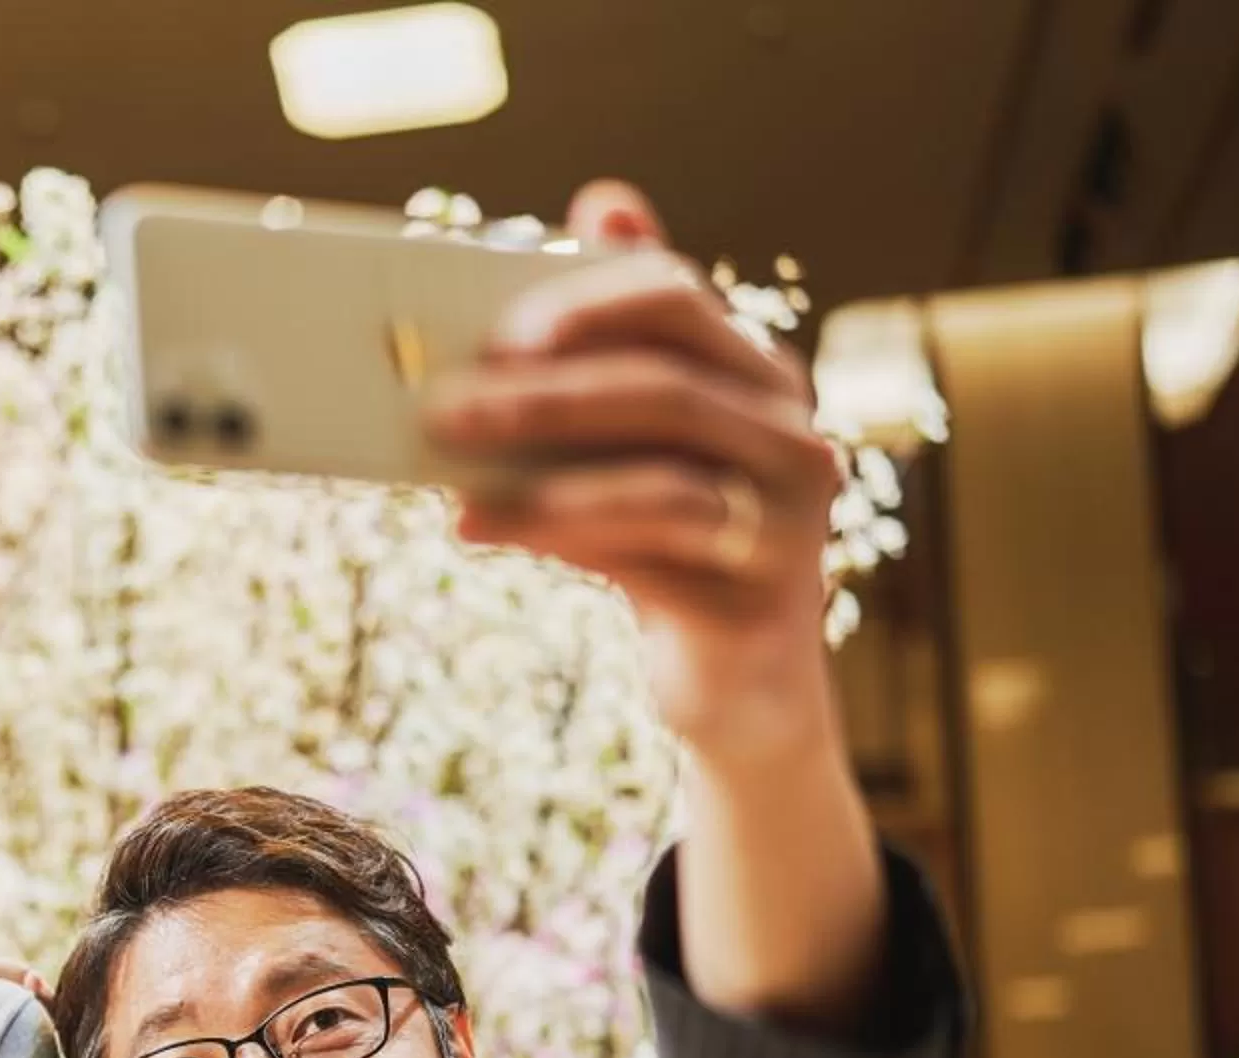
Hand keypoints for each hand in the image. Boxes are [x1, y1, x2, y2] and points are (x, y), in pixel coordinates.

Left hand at [423, 180, 844, 774]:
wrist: (734, 680)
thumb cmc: (667, 541)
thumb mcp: (632, 447)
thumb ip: (610, 350)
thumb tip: (604, 197)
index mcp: (759, 375)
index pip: (678, 300)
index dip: (587, 306)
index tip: (498, 334)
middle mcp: (792, 436)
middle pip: (666, 390)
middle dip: (546, 397)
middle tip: (445, 411)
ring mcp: (788, 522)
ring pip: (659, 483)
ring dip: (542, 482)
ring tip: (452, 486)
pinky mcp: (759, 601)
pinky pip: (649, 561)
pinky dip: (558, 541)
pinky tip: (483, 533)